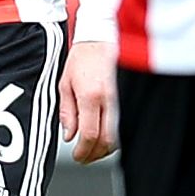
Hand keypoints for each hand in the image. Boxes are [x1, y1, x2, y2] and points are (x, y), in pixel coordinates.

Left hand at [60, 41, 116, 163]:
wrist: (103, 38)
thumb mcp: (65, 84)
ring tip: (93, 150)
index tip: (77, 155)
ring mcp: (122, 99)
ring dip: (105, 149)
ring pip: (119, 136)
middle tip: (83, 157)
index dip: (83, 151)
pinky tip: (106, 138)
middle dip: (94, 154)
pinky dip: (115, 138)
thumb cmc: (84, 57)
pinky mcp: (129, 98)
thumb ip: (67, 112)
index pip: (90, 134)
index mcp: (91, 95)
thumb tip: (69, 135)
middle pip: (106, 140)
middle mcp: (110, 99)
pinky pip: (125, 126)